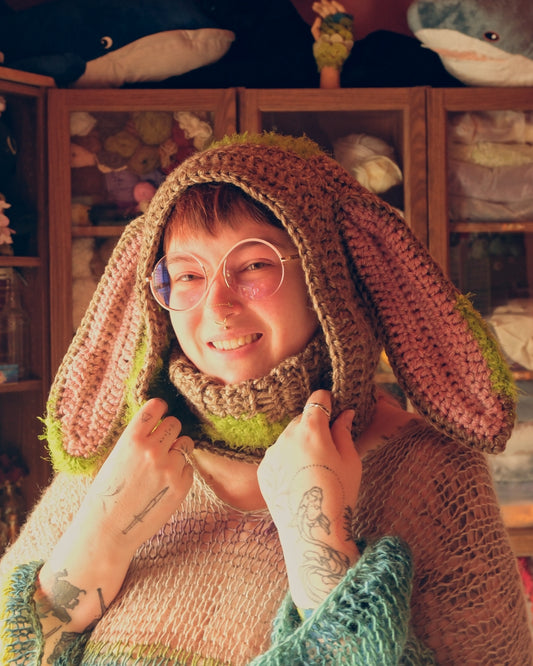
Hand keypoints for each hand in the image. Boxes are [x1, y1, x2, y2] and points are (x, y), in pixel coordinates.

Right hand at [38, 398, 193, 636]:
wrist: (109, 529)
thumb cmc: (108, 493)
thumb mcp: (115, 457)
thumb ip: (137, 439)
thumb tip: (157, 421)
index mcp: (132, 440)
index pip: (156, 407)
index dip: (160, 409)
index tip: (161, 412)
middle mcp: (153, 450)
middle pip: (175, 424)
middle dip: (169, 432)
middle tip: (161, 444)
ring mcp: (170, 468)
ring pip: (185, 443)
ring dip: (178, 451)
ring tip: (162, 465)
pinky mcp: (182, 485)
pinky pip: (189, 467)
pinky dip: (181, 472)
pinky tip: (165, 483)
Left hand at [257, 390, 360, 608]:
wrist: (313, 533)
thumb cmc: (339, 495)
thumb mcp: (351, 461)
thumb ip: (344, 432)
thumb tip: (345, 413)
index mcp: (312, 429)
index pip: (317, 399)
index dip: (327, 401)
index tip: (333, 406)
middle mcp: (287, 436)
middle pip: (302, 419)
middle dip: (314, 426)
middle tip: (328, 447)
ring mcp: (272, 453)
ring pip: (288, 437)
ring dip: (300, 443)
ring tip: (314, 469)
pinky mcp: (264, 470)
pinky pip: (277, 455)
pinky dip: (288, 460)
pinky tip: (300, 479)